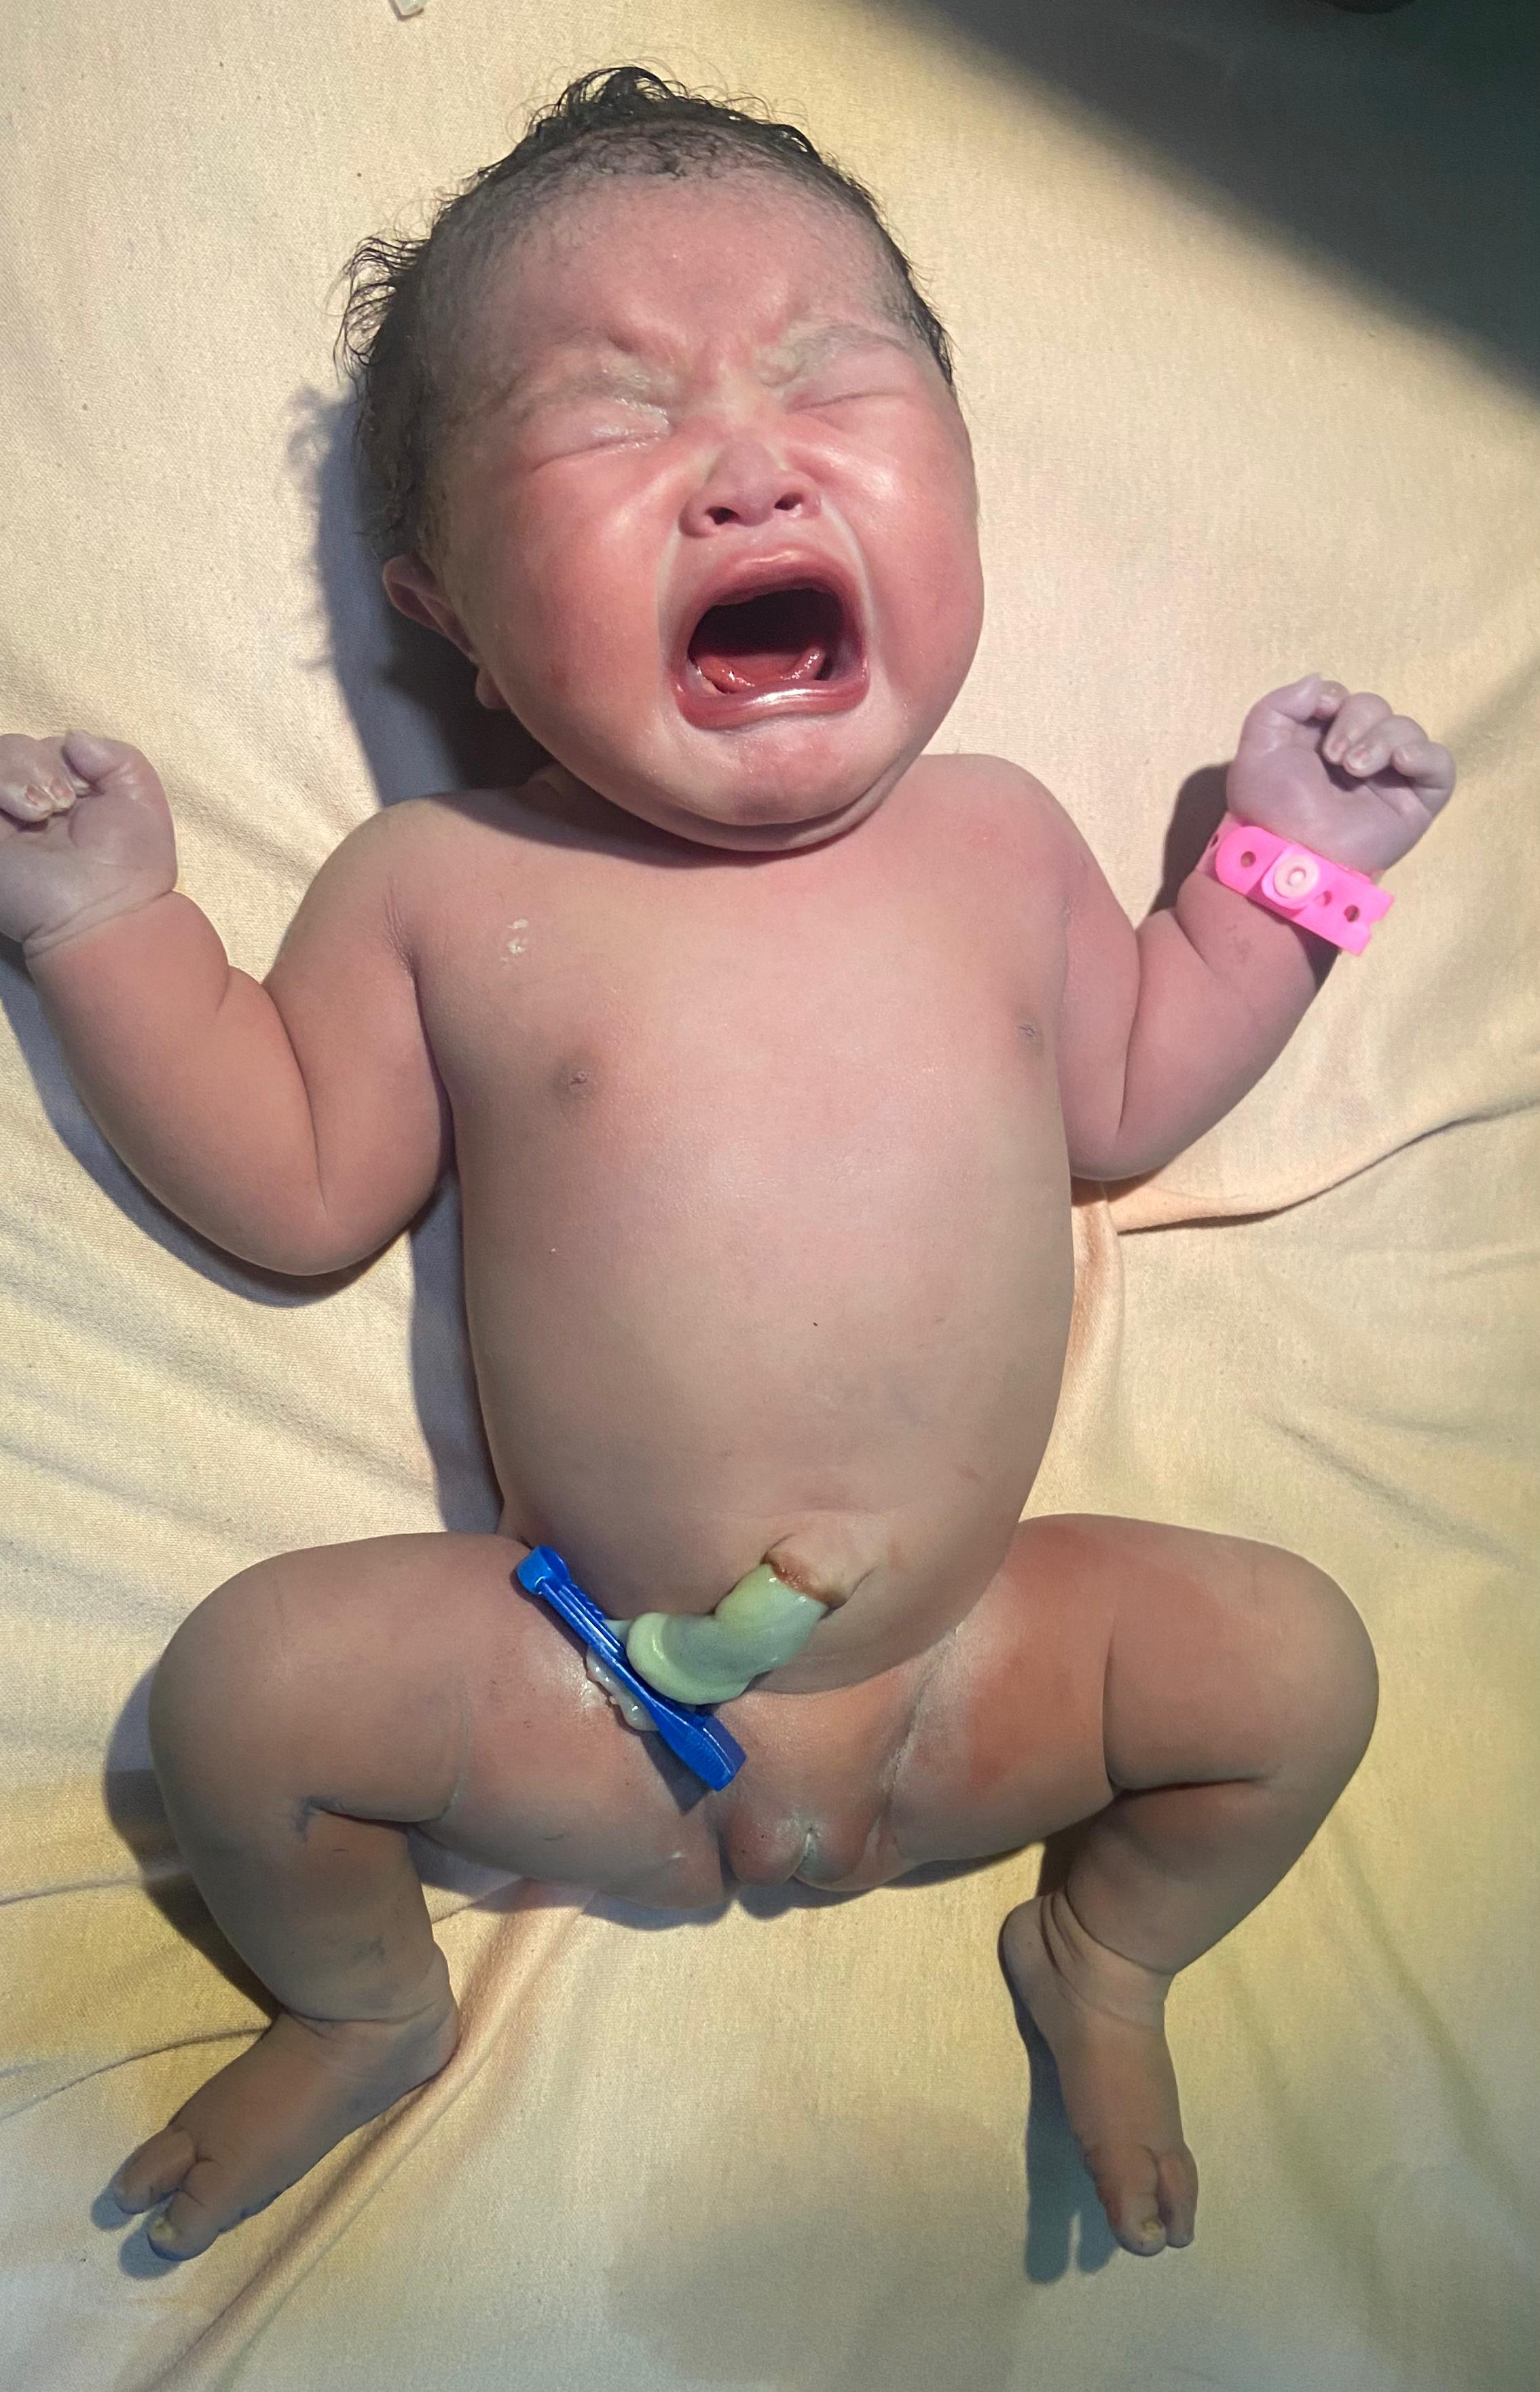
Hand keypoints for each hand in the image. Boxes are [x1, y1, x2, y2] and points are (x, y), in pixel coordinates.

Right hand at [0, 731, 177, 955]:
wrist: (101, 912)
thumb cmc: (130, 863)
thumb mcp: (142, 798)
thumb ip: (116, 755)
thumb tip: (72, 738)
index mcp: (70, 795)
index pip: (51, 746)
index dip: (67, 757)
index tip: (87, 789)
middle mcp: (33, 803)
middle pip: (17, 747)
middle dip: (41, 763)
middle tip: (64, 805)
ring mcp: (5, 819)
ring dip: (20, 772)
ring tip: (43, 811)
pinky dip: (2, 785)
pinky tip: (26, 813)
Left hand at [1226, 675, 1454, 875]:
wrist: (1293, 854)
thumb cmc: (1271, 806)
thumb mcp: (1259, 745)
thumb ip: (1280, 703)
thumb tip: (1320, 682)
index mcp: (1320, 741)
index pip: (1343, 699)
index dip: (1334, 699)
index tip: (1321, 713)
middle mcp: (1356, 755)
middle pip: (1376, 707)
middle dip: (1357, 720)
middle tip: (1334, 757)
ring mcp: (1389, 779)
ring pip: (1406, 729)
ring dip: (1382, 739)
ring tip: (1356, 770)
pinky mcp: (1416, 802)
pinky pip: (1440, 764)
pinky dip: (1425, 754)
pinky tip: (1402, 762)